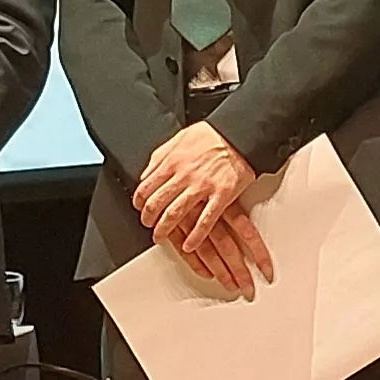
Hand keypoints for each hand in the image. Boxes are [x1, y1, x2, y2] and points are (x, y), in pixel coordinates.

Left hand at [133, 123, 272, 296]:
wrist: (239, 134)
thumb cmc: (211, 136)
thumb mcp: (179, 138)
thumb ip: (160, 156)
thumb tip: (146, 173)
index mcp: (172, 162)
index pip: (146, 188)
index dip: (139, 202)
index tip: (140, 208)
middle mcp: (184, 175)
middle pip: (157, 204)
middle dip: (148, 219)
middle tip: (148, 225)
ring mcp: (203, 186)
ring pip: (176, 214)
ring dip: (165, 229)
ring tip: (160, 237)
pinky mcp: (222, 195)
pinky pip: (205, 220)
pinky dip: (195, 236)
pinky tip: (189, 245)